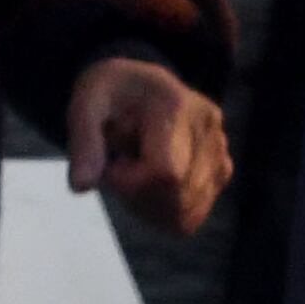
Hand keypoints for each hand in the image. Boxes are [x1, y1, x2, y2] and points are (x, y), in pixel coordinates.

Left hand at [65, 56, 232, 234]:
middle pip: (176, 198)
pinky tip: (151, 184)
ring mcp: (220, 150)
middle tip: (120, 166)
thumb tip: (81, 186)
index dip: (130, 182)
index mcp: (175, 105)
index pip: (165, 173)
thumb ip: (83, 142)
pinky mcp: (222, 171)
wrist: (138, 86)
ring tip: (136, 169)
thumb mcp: (86, 104)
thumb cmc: (110, 94)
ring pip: (185, 214)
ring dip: (149, 206)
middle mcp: (208, 127)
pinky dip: (164, 212)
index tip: (110, 165)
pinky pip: (191, 218)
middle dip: (137, 195)